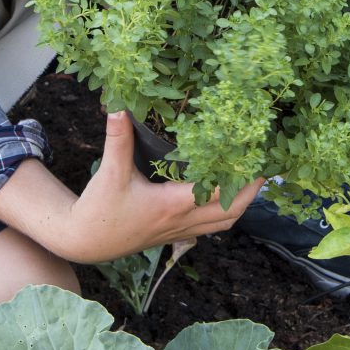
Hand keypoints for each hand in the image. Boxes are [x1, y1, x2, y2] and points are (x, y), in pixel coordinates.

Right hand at [52, 113, 260, 262]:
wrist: (86, 242)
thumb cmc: (99, 209)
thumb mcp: (110, 173)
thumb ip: (118, 140)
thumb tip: (120, 107)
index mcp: (172, 205)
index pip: (217, 191)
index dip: (240, 176)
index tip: (255, 157)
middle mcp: (182, 221)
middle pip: (231, 212)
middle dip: (251, 192)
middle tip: (263, 168)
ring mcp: (180, 231)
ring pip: (223, 222)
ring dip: (241, 204)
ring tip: (251, 181)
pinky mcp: (174, 235)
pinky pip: (210, 227)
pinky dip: (223, 213)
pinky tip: (223, 196)